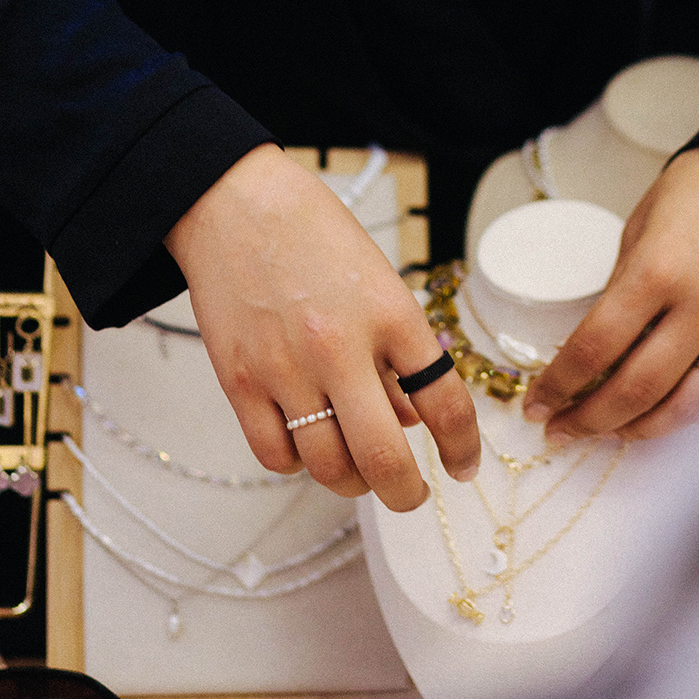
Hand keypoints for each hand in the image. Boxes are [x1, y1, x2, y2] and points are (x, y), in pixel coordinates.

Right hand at [165, 144, 479, 509]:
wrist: (235, 203)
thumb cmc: (313, 234)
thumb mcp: (377, 279)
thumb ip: (396, 353)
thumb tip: (411, 422)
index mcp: (390, 313)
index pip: (446, 401)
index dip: (462, 447)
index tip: (463, 467)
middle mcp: (341, 347)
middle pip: (384, 458)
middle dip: (406, 493)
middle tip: (410, 495)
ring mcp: (287, 369)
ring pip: (329, 467)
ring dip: (352, 482)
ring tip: (358, 470)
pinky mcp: (241, 383)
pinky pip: (277, 456)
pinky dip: (298, 462)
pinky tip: (307, 442)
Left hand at [522, 140, 698, 443]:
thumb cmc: (696, 193)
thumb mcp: (639, 230)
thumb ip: (621, 296)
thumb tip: (593, 360)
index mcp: (658, 269)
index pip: (594, 349)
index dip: (558, 387)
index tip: (536, 407)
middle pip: (637, 391)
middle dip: (589, 422)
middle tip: (563, 431)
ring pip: (687, 411)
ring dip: (640, 432)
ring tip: (612, 431)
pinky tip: (673, 413)